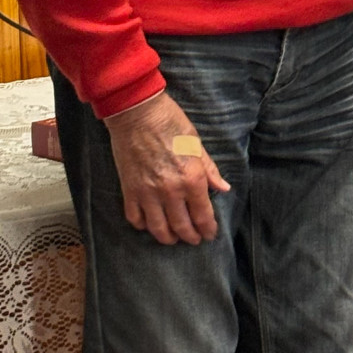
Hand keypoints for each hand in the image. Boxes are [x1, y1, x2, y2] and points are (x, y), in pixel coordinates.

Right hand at [102, 89, 230, 244]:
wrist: (137, 113)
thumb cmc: (170, 123)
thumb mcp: (196, 144)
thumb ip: (209, 170)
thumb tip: (223, 187)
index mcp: (191, 178)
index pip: (202, 214)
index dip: (208, 228)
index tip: (210, 234)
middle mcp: (170, 190)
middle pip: (182, 226)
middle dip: (191, 237)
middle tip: (194, 240)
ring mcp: (147, 193)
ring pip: (158, 228)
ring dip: (168, 238)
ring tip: (173, 239)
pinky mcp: (129, 190)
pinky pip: (135, 218)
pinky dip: (143, 225)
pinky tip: (150, 224)